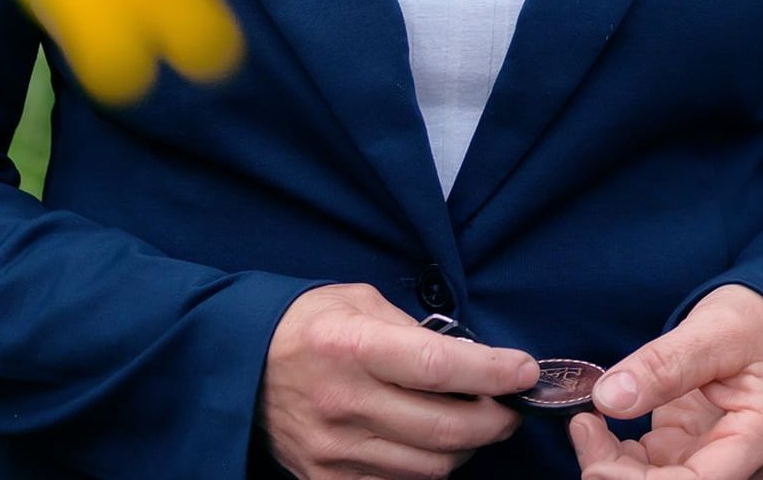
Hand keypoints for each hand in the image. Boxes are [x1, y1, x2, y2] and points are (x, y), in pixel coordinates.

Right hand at [260, 283, 535, 479]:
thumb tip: (471, 357)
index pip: (439, 367)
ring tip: (473, 425)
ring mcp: (335, 450)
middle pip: (446, 430)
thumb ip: (413, 329)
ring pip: (431, 468)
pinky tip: (433, 446)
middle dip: (495, 419)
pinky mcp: (327, 479)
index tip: (525, 371)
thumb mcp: (358, 301)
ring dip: (467, 449)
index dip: (492, 372)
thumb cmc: (306, 325)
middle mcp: (344, 402)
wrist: (237, 368)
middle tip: (509, 406)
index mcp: (352, 346)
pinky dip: (429, 470)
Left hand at [566, 285, 762, 479]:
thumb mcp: (713, 330)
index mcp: (758, 435)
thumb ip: (664, 364)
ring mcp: (709, 458)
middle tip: (583, 427)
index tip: (597, 463)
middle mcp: (736, 459)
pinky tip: (598, 425)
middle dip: (617, 474)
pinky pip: (644, 469)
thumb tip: (610, 399)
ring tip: (585, 422)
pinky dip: (614, 454)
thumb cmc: (754, 322)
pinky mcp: (685, 450)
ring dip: (610, 466)